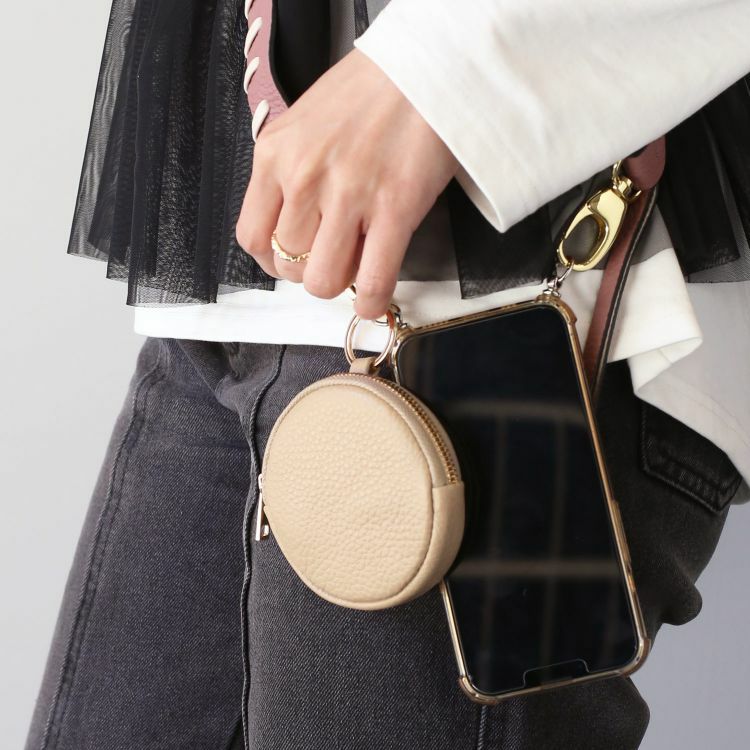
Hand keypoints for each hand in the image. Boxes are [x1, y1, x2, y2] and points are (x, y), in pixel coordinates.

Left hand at [236, 48, 458, 319]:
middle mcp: (305, 177)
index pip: (252, 238)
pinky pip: (371, 280)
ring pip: (323, 280)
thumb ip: (289, 174)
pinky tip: (373, 298)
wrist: (423, 70)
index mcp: (275, 155)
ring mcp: (349, 195)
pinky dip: (370, 301)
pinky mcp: (393, 208)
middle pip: (289, 265)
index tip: (291, 261)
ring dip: (340, 285)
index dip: (273, 262)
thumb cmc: (366, 95)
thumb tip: (294, 229)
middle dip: (310, 271)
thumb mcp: (303, 126)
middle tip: (332, 259)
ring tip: (355, 269)